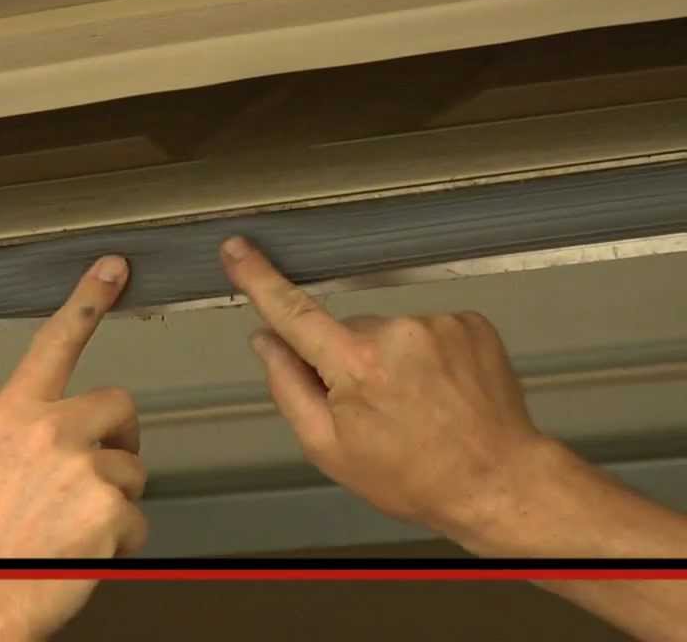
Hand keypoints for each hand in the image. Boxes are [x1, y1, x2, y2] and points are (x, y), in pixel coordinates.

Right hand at [0, 255, 146, 641]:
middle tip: (95, 477)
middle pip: (119, 404)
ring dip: (114, 499)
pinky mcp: (110, 509)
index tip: (113, 269)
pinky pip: (138, 518)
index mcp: (9, 418)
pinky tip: (82, 554)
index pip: (54, 343)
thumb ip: (20, 441)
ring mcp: (82, 468)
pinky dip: (119, 541)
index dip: (87, 301)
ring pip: (132, 469)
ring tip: (70, 530)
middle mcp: (47, 432)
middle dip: (118, 437)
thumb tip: (53, 442)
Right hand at [219, 235, 550, 538]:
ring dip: (391, 359)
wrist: (498, 482)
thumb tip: (265, 341)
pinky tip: (440, 392)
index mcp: (356, 365)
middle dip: (348, 360)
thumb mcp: (329, 448)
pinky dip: (425, 356)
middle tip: (374, 410)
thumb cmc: (412, 477)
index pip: (293, 311)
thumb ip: (289, 388)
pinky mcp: (470, 322)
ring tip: (416, 406)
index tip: (236, 250)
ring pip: (388, 331)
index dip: (258, 278)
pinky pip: (425, 330)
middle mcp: (397, 332)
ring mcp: (439, 324)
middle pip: (346, 330)